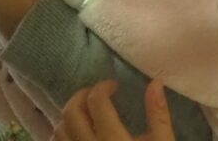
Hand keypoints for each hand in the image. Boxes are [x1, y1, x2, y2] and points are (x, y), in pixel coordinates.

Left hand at [53, 81, 174, 140]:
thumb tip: (154, 82)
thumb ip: (158, 115)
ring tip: (85, 114)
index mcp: (113, 140)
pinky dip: (61, 137)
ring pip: (59, 130)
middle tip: (95, 95)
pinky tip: (76, 137)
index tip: (113, 87)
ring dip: (69, 116)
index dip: (103, 87)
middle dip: (80, 96)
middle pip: (71, 112)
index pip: (97, 101)